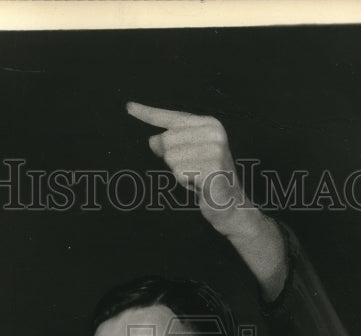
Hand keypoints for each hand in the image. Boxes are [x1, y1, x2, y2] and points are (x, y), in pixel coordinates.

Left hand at [127, 101, 251, 235]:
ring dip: (180, 173)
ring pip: (171, 158)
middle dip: (172, 159)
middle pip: (167, 140)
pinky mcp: (212, 167)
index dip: (148, 113)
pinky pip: (180, 172)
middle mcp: (213, 132)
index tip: (128, 107)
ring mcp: (215, 149)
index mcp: (209, 124)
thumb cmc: (207, 180)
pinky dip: (185, 182)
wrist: (232, 204)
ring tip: (197, 177)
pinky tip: (199, 184)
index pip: (172, 117)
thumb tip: (153, 139)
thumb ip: (171, 145)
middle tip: (191, 169)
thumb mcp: (187, 158)